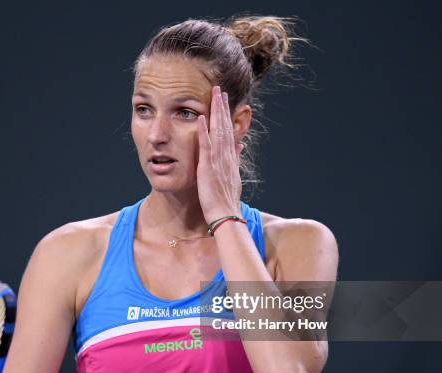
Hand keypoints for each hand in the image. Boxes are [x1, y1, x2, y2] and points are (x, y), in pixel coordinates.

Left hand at [196, 85, 243, 223]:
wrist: (226, 215)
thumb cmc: (226, 200)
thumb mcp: (233, 177)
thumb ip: (234, 159)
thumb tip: (240, 145)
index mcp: (230, 158)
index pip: (229, 132)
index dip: (227, 116)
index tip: (224, 102)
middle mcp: (226, 156)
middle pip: (225, 127)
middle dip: (223, 107)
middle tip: (220, 89)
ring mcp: (218, 160)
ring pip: (218, 131)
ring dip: (216, 112)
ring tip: (215, 95)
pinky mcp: (208, 167)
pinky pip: (206, 145)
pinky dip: (204, 130)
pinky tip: (202, 117)